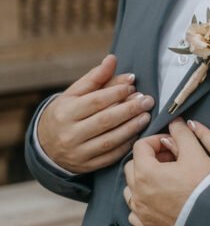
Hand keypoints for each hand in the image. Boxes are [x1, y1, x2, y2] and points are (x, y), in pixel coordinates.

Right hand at [37, 55, 155, 173]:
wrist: (46, 145)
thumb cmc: (66, 113)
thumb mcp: (74, 93)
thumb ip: (95, 77)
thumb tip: (112, 59)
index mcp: (65, 112)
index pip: (95, 101)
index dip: (116, 92)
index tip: (133, 85)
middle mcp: (69, 134)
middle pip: (105, 120)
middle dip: (129, 109)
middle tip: (147, 100)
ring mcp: (78, 152)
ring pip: (110, 140)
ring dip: (132, 127)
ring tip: (146, 116)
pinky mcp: (86, 166)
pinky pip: (111, 156)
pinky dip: (126, 145)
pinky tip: (137, 133)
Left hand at [123, 119, 209, 225]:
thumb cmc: (204, 186)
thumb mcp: (195, 153)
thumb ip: (182, 134)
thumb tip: (175, 123)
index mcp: (146, 172)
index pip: (141, 146)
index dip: (156, 140)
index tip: (170, 143)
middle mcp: (138, 192)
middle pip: (133, 165)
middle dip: (150, 158)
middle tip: (170, 159)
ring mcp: (140, 211)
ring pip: (131, 188)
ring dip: (143, 179)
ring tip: (165, 178)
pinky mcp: (147, 225)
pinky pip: (135, 211)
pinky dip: (142, 202)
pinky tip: (158, 198)